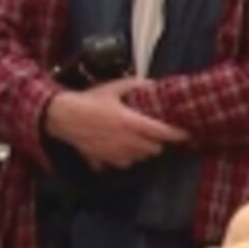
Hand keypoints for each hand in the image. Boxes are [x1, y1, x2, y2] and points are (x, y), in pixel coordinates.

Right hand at [45, 79, 187, 170]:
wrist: (63, 116)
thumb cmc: (89, 101)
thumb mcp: (113, 88)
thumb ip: (135, 85)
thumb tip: (151, 83)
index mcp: (131, 122)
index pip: (161, 132)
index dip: (176, 134)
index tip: (185, 134)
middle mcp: (126, 141)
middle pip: (154, 149)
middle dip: (158, 142)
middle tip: (156, 134)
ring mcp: (115, 153)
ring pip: (140, 158)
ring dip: (143, 151)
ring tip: (139, 140)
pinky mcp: (104, 160)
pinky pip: (123, 164)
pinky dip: (126, 158)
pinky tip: (122, 148)